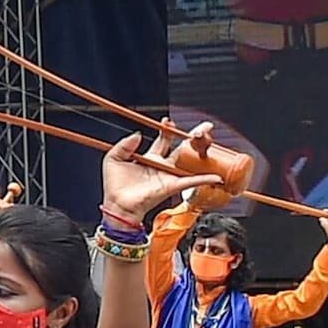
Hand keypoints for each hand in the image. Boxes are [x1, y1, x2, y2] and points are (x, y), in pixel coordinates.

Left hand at [101, 121, 224, 222]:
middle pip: (182, 147)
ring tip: (209, 138)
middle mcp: (161, 166)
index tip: (168, 121)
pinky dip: (204, 179)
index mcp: (149, 158)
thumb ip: (124, 144)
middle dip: (193, 136)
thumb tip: (138, 134)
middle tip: (204, 126)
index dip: (167, 129)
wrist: (117, 206)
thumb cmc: (115, 187)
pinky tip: (215, 175)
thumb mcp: (113, 159)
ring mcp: (168, 176)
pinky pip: (190, 181)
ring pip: (188, 160)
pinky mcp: (171, 186)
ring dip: (200, 151)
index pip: (164, 140)